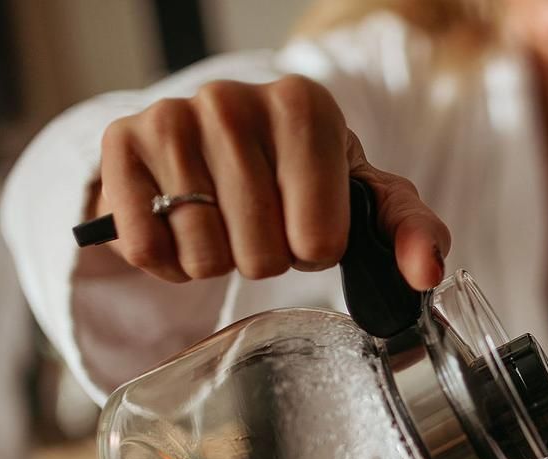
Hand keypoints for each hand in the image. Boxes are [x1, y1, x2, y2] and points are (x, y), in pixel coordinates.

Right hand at [92, 76, 449, 286]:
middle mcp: (235, 99)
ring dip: (216, 262)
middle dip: (266, 259)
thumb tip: (425, 271)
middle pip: (262, 255)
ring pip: (204, 255)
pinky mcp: (122, 144)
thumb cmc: (300, 177)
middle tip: (261, 227)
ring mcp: (173, 116)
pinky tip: (179, 229)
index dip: (315, 250)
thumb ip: (411, 230)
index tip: (307, 222)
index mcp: (306, 106)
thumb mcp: (364, 197)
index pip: (321, 240)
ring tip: (221, 225)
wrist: (212, 150)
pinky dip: (167, 263)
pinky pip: (148, 248)